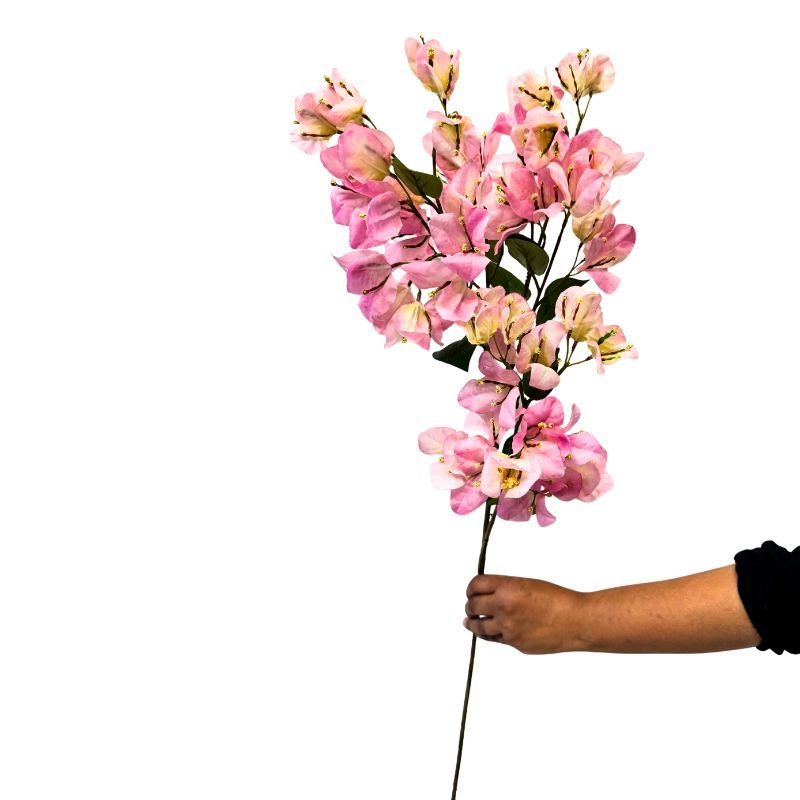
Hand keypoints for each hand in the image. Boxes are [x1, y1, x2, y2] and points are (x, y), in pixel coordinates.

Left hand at [464, 574, 585, 654]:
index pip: (475, 585)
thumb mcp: (527, 584)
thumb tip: (486, 595)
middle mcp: (504, 607)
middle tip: (471, 605)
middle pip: (472, 606)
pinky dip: (488, 634)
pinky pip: (494, 639)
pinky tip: (487, 631)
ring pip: (478, 626)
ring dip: (472, 622)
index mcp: (508, 587)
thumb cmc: (557, 599)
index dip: (471, 588)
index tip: (471, 591)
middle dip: (470, 605)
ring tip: (469, 621)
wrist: (576, 621)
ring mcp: (508, 628)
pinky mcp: (515, 644)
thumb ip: (504, 589)